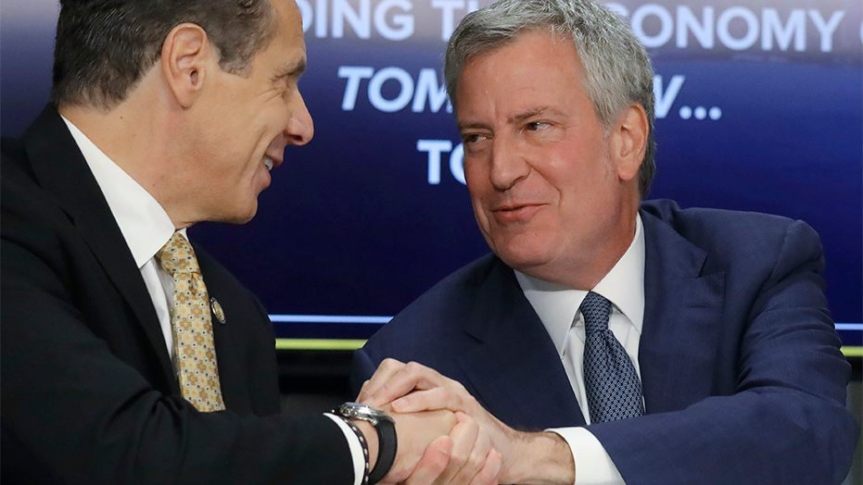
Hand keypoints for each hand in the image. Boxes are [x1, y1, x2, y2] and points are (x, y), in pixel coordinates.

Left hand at [359, 359, 573, 483]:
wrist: (498, 453)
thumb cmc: (457, 443)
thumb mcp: (424, 430)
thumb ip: (403, 420)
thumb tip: (369, 420)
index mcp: (427, 389)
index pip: (395, 373)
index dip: (376, 383)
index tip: (357, 402)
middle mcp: (439, 384)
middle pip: (405, 368)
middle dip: (383, 381)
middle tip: (366, 401)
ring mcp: (453, 391)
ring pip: (420, 374)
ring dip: (397, 386)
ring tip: (380, 402)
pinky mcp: (465, 404)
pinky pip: (441, 395)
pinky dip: (419, 400)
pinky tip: (401, 408)